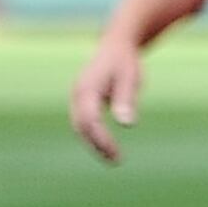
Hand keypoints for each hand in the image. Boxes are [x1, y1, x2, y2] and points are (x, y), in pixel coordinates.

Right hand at [69, 37, 143, 162]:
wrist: (116, 45)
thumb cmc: (125, 62)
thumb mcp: (130, 78)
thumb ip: (126, 100)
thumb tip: (127, 124)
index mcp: (87, 89)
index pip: (90, 120)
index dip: (101, 139)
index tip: (116, 153)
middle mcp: (77, 95)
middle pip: (81, 126)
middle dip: (97, 145)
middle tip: (116, 161)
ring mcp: (77, 98)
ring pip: (80, 126)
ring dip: (94, 143)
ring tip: (114, 159)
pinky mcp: (82, 101)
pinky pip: (84, 122)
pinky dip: (93, 136)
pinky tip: (108, 147)